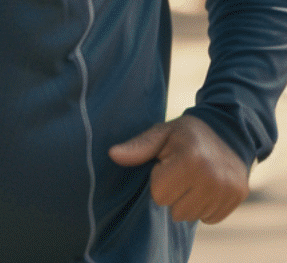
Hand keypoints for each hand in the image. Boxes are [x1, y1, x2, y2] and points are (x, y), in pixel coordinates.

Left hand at [108, 114, 250, 222]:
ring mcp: (228, 189)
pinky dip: (205, 208)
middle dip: (173, 194)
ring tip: (192, 181)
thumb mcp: (161, 134)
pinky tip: (206, 188)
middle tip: (180, 174)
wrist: (229, 132)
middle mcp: (212, 177)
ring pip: (193, 216)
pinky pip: (210, 218)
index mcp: (190, 159)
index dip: (158, 180)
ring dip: (188, 203)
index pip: (159, 195)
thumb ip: (138, 147)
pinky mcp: (239, 196)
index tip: (166, 165)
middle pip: (176, 210)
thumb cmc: (186, 135)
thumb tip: (113, 155)